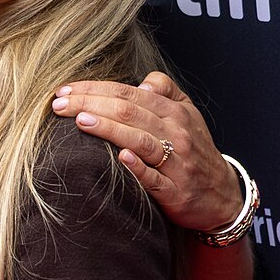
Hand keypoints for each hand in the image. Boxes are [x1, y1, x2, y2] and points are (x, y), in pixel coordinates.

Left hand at [51, 71, 239, 231]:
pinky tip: (121, 158)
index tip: (65, 89)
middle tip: (58, 104)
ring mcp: (177, 163)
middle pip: (129, 112)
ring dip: (109, 129)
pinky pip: (155, 178)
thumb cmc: (194, 149)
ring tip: (80, 120)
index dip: (95, 89)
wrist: (221, 196)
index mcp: (174, 112)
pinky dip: (139, 167)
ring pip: (140, 140)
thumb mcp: (187, 113)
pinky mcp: (176, 191)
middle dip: (90, 104)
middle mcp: (177, 133)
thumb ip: (165, 90)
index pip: (128, 94)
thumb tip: (139, 83)